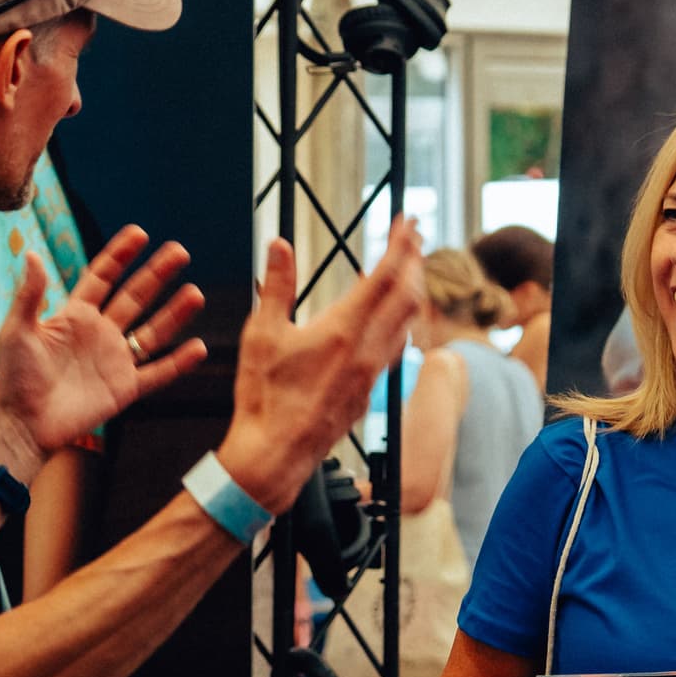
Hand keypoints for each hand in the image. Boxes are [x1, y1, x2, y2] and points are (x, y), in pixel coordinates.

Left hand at [0, 225, 204, 468]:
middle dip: (157, 274)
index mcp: (75, 316)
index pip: (102, 277)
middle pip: (135, 297)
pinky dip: (179, 362)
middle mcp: (100, 334)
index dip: (120, 255)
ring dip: (174, 313)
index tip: (140, 234)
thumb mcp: (17, 330)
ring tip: (195, 293)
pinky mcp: (124, 389)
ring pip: (152, 331)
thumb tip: (33, 254)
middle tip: (180, 252)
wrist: (23, 425)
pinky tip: (198, 348)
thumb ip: (29, 294)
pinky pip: (158, 373)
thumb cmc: (14, 378)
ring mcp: (114, 361)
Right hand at [218, 226, 421, 510]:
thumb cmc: (264, 398)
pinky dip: (399, 320)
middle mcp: (367, 350)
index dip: (401, 244)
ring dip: (411, 289)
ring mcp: (372, 373)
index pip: (385, 276)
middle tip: (413, 234)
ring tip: (407, 268)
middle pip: (408, 295)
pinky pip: (396, 346)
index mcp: (343, 330)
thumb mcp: (261, 335)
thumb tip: (280, 244)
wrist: (275, 455)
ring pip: (407, 322)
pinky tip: (389, 317)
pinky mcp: (368, 391)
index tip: (408, 220)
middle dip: (414, 260)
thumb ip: (276, 286)